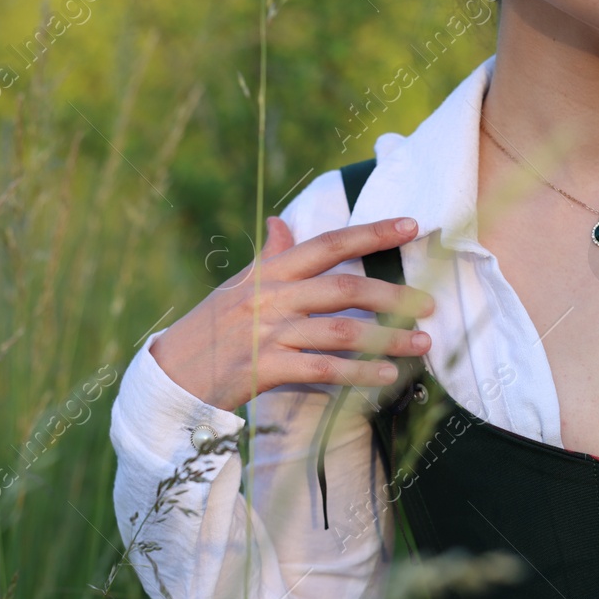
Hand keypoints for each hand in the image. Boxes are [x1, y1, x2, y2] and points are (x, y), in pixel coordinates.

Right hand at [152, 215, 435, 410]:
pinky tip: (386, 376)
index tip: (412, 224)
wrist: (169, 376)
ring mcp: (267, 333)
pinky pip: (321, 369)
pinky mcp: (265, 369)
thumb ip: (269, 257)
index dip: (371, 233)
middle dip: (392, 294)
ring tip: (422, 343)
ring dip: (386, 338)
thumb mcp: (237, 287)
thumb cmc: (208, 330)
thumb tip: (281, 221)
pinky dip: (358, 373)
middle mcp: (270, 298)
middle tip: (429, 302)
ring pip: (339, 330)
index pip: (327, 244)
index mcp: (268, 273)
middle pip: (342, 287)